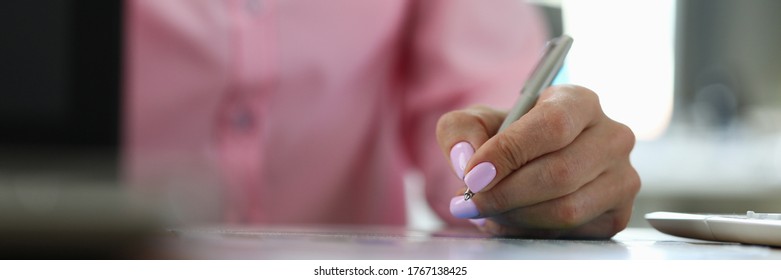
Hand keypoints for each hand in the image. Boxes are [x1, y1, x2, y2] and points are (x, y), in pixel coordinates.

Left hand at [436, 85, 639, 238]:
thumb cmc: (506, 140)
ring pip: (567, 208)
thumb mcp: (475, 124)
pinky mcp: (618, 213)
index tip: (475, 174)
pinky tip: (516, 219)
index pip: (552, 125)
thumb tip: (466, 157)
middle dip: (506, 193)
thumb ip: (459, 130)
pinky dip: (534, 231)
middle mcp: (611, 136)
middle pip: (559, 173)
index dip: (510, 152)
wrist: (527, 168)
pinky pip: (573, 232)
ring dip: (517, 216)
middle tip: (471, 202)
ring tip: (490, 210)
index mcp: (579, 101)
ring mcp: (622, 176)